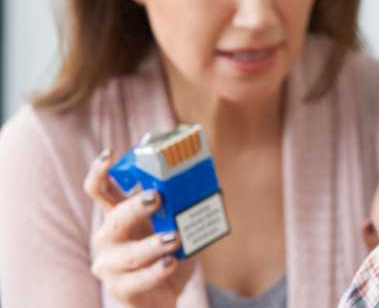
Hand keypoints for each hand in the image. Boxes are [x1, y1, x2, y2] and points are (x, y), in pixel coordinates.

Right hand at [83, 149, 195, 307]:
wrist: (161, 296)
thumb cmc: (165, 253)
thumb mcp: (173, 227)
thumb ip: (181, 207)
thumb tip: (208, 183)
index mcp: (118, 216)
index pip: (101, 190)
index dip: (100, 171)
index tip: (110, 154)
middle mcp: (109, 237)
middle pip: (116, 218)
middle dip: (135, 207)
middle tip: (156, 197)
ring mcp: (110, 265)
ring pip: (129, 254)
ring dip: (153, 244)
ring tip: (175, 238)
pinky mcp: (121, 288)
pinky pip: (138, 280)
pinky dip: (157, 270)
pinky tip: (171, 262)